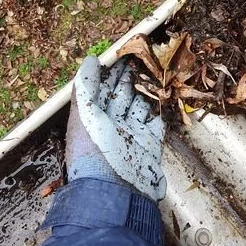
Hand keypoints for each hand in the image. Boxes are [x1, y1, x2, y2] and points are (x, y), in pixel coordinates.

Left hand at [65, 56, 166, 200]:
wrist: (114, 191)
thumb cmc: (93, 152)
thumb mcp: (83, 114)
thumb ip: (86, 86)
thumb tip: (90, 59)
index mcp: (92, 120)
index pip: (102, 91)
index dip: (110, 73)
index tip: (119, 55)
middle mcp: (111, 127)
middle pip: (122, 96)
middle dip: (129, 77)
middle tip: (139, 57)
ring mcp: (132, 135)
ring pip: (140, 105)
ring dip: (145, 88)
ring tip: (152, 68)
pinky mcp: (150, 144)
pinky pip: (156, 122)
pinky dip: (159, 107)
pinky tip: (162, 93)